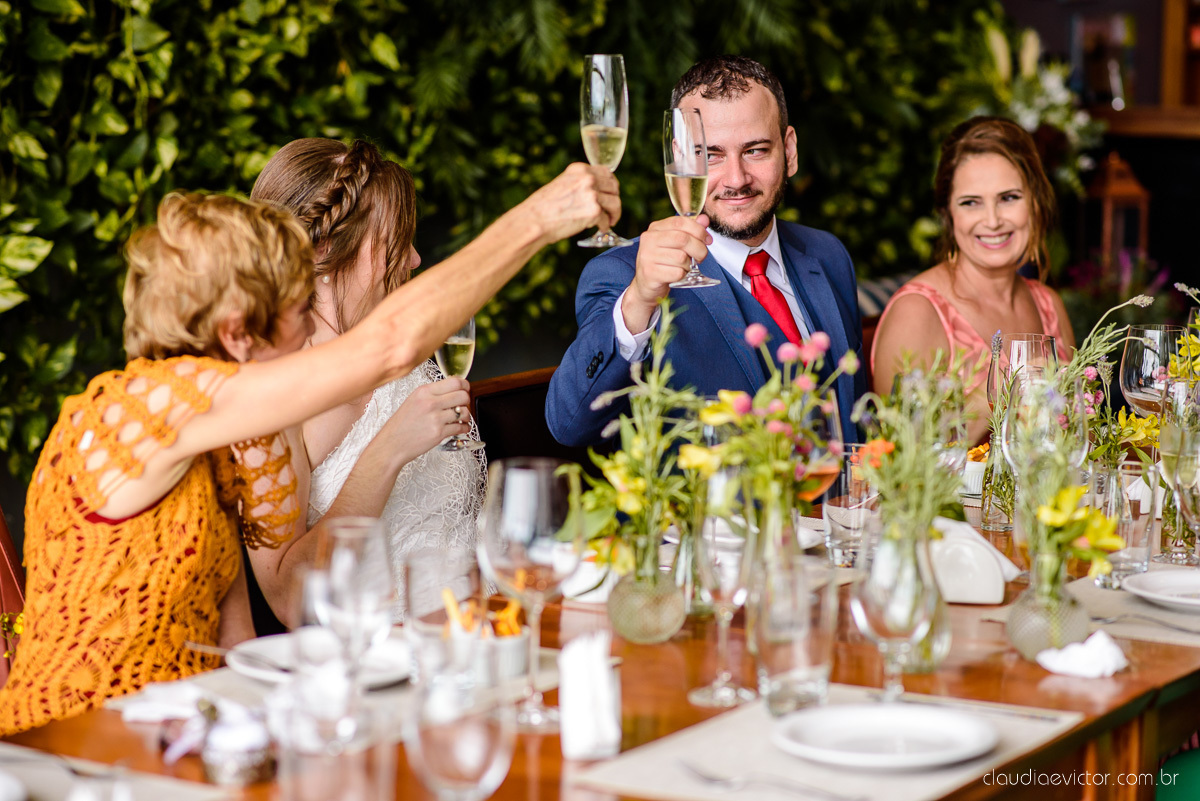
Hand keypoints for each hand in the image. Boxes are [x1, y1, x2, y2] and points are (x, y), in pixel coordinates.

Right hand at [380, 377, 471, 462]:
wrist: (392, 444)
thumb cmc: (401, 424)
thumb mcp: (413, 400)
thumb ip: (432, 393)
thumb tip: (453, 389)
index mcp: (424, 391)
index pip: (454, 382)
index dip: (464, 385)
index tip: (466, 389)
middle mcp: (430, 403)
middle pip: (462, 395)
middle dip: (466, 401)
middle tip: (463, 405)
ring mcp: (435, 418)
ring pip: (464, 412)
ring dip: (466, 416)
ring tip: (461, 419)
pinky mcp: (439, 433)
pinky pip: (461, 427)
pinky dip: (464, 428)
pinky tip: (461, 428)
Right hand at [522, 163, 620, 243]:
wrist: (534, 220)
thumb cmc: (543, 207)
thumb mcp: (562, 185)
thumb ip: (579, 185)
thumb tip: (596, 193)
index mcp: (579, 170)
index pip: (606, 172)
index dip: (611, 185)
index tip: (610, 194)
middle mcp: (587, 178)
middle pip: (614, 187)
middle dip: (614, 199)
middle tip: (611, 211)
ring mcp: (592, 194)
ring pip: (615, 203)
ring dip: (614, 214)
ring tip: (609, 221)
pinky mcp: (594, 211)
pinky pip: (607, 219)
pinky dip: (605, 226)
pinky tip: (599, 229)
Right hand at [622, 214, 711, 332]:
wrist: (646, 285)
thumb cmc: (663, 262)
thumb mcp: (675, 243)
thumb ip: (690, 230)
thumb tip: (704, 220)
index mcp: (655, 228)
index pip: (680, 222)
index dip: (698, 230)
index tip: (707, 240)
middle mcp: (649, 240)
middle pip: (683, 239)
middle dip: (699, 249)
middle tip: (700, 257)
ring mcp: (647, 256)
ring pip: (681, 258)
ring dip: (689, 265)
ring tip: (684, 267)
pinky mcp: (650, 273)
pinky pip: (677, 273)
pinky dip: (682, 276)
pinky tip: (677, 275)